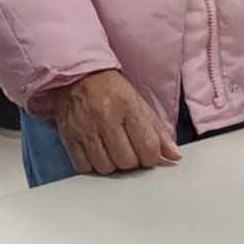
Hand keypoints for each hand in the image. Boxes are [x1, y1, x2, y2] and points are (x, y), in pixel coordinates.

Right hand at [42, 69, 180, 176]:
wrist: (77, 75)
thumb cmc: (110, 89)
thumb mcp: (139, 103)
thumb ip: (158, 130)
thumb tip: (174, 155)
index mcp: (127, 107)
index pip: (148, 147)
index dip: (152, 157)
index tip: (149, 153)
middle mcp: (105, 118)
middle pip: (127, 161)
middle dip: (132, 161)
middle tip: (130, 150)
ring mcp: (85, 129)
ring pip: (106, 167)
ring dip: (113, 164)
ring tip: (113, 151)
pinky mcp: (69, 137)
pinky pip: (84, 167)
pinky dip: (92, 165)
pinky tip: (97, 153)